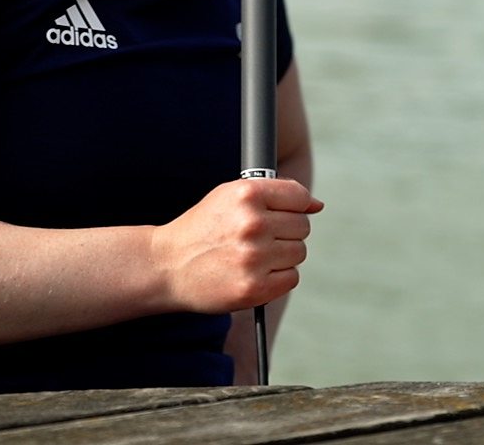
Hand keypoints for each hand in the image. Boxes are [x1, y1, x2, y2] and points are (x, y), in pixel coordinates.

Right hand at [152, 178, 323, 313]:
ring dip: (281, 256)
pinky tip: (253, 273)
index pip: (300, 197)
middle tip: (257, 238)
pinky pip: (291, 278)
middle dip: (285, 231)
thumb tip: (317, 205)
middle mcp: (252, 224)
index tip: (281, 213)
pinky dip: (277, 278)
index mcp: (246, 194)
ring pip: (299, 252)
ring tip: (251, 256)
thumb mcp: (229, 197)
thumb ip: (274, 193)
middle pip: (303, 226)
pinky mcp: (253, 289)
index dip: (294, 206)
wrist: (166, 267)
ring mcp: (253, 258)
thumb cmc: (203, 228)